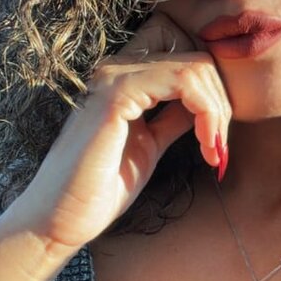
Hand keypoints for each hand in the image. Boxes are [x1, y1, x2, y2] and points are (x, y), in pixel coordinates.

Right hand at [0, 12, 231, 256]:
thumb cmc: (99, 188)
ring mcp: (115, 77)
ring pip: (195, 69)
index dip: (213, 99)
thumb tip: (205, 108)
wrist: (59, 218)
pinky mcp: (117, 94)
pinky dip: (206, 113)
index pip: (188, 65)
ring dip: (217, 112)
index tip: (216, 143)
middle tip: (218, 150)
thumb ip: (172, 120)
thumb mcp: (150, 145)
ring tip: (213, 151)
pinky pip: (182, 82)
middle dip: (221, 106)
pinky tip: (204, 146)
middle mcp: (118, 70)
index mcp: (125, 80)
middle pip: (198, 62)